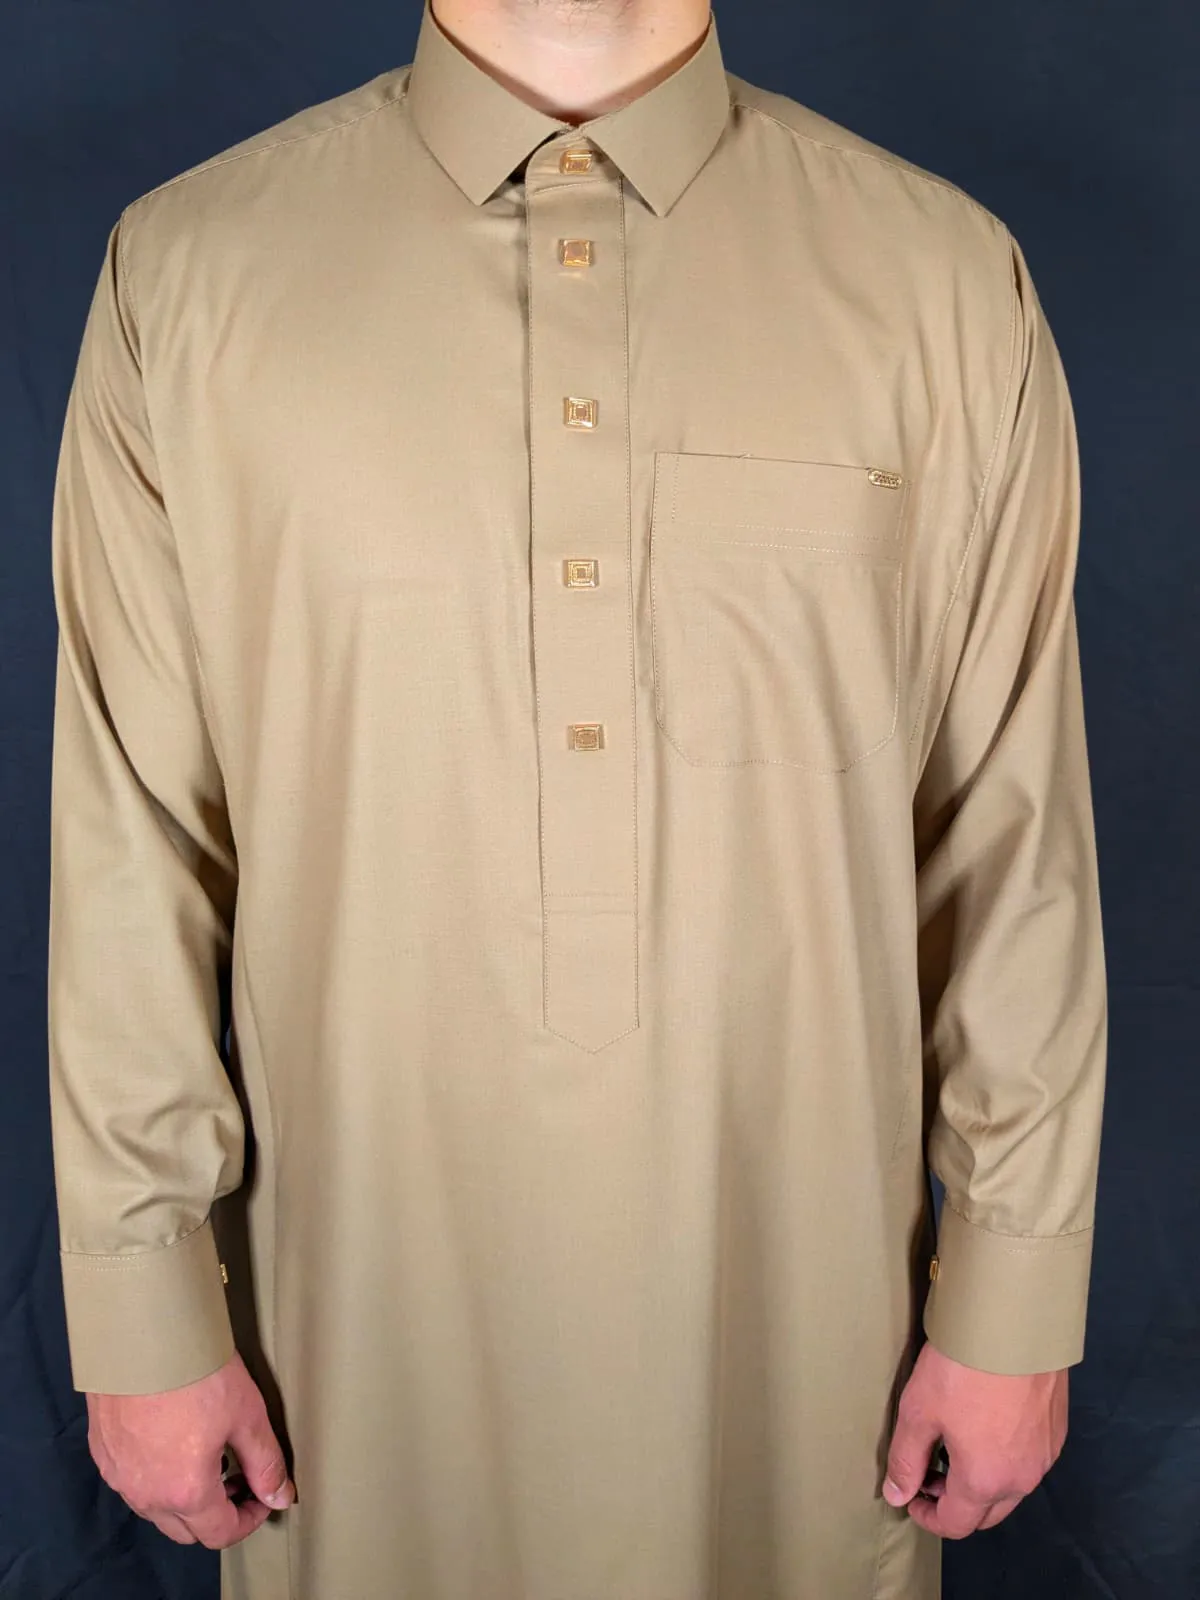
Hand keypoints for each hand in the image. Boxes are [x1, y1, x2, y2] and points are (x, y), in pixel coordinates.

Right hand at [86, 1350, 295, 1547]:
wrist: (142, 1332)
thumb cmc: (197, 1372)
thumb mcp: (247, 1415)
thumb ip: (265, 1463)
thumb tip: (280, 1497)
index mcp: (185, 1492)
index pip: (220, 1533)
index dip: (248, 1520)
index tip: (261, 1496)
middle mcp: (146, 1494)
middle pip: (186, 1530)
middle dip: (217, 1513)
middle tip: (239, 1478)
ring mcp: (118, 1474)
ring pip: (156, 1509)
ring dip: (185, 1498)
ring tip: (209, 1457)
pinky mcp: (101, 1450)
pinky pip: (132, 1481)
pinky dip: (157, 1476)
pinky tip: (173, 1441)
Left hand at [882, 1339, 1067, 1537]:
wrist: (1014, 1324)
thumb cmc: (961, 1369)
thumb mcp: (919, 1411)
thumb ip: (906, 1459)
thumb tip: (896, 1496)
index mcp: (986, 1481)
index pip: (956, 1523)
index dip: (928, 1518)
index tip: (912, 1499)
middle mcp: (1022, 1478)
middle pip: (987, 1513)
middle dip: (955, 1503)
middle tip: (930, 1473)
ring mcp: (1045, 1455)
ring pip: (1010, 1489)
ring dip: (981, 1482)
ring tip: (955, 1447)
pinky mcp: (1057, 1429)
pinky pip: (1028, 1461)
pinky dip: (1005, 1460)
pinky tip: (987, 1428)